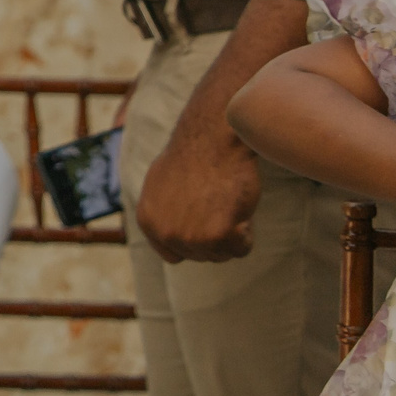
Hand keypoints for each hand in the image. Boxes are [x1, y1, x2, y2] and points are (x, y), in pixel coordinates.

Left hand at [135, 116, 260, 261]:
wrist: (211, 139)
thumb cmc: (192, 157)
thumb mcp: (160, 186)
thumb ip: (161, 213)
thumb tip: (166, 235)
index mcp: (148, 222)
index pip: (175, 255)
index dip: (194, 240)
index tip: (203, 221)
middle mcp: (165, 233)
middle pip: (202, 255)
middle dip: (215, 235)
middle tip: (217, 203)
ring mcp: (191, 237)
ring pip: (223, 254)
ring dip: (231, 234)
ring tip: (224, 202)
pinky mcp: (219, 235)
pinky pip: (242, 249)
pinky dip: (247, 232)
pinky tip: (237, 206)